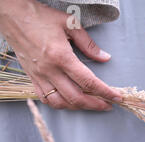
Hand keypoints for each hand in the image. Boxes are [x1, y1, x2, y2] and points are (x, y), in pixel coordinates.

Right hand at [0, 0, 121, 110]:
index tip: (117, 97)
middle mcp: (49, 70)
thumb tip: (105, 58)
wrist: (10, 14)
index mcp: (61, 56)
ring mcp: (39, 76)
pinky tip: (71, 102)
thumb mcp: (70, 23)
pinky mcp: (31, 77)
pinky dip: (60, 104)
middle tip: (109, 105)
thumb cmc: (39, 16)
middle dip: (96, 105)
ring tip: (92, 104)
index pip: (88, 82)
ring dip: (79, 107)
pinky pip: (46, 99)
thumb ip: (88, 44)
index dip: (105, 92)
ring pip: (61, 102)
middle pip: (76, 97)